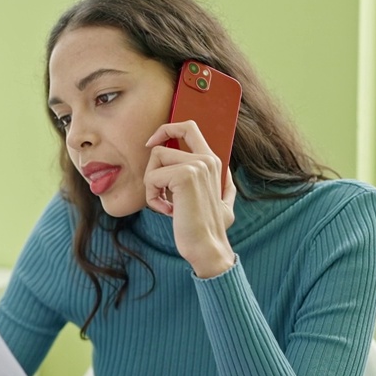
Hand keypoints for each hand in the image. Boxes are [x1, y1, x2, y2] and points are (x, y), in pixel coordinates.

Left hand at [143, 120, 237, 277]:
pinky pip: (152, 178)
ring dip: (152, 186)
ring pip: (154, 161)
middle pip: (161, 147)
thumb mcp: (223, 200)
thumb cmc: (209, 228)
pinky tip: (168, 211)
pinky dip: (152, 198)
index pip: (187, 127)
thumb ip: (222, 182)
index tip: (152, 144)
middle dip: (152, 169)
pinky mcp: (185, 175)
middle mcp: (206, 159)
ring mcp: (197, 165)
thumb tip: (224, 170)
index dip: (166, 129)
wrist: (208, 248)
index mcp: (212, 161)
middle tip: (159, 192)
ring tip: (166, 205)